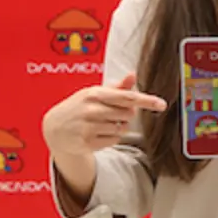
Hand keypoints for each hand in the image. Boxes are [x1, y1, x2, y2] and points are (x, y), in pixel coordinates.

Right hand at [41, 72, 167, 156]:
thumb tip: (133, 74)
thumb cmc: (80, 107)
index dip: (146, 101)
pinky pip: (114, 141)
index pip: (127, 97)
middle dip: (124, 115)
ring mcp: (88, 127)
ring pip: (122, 129)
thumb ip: (117, 87)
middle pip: (128, 115)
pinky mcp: (87, 142)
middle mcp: (91, 109)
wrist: (55, 128)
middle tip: (109, 114)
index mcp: (95, 94)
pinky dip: (110, 138)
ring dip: (117, 127)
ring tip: (100, 123)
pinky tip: (96, 133)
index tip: (162, 104)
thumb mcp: (95, 93)